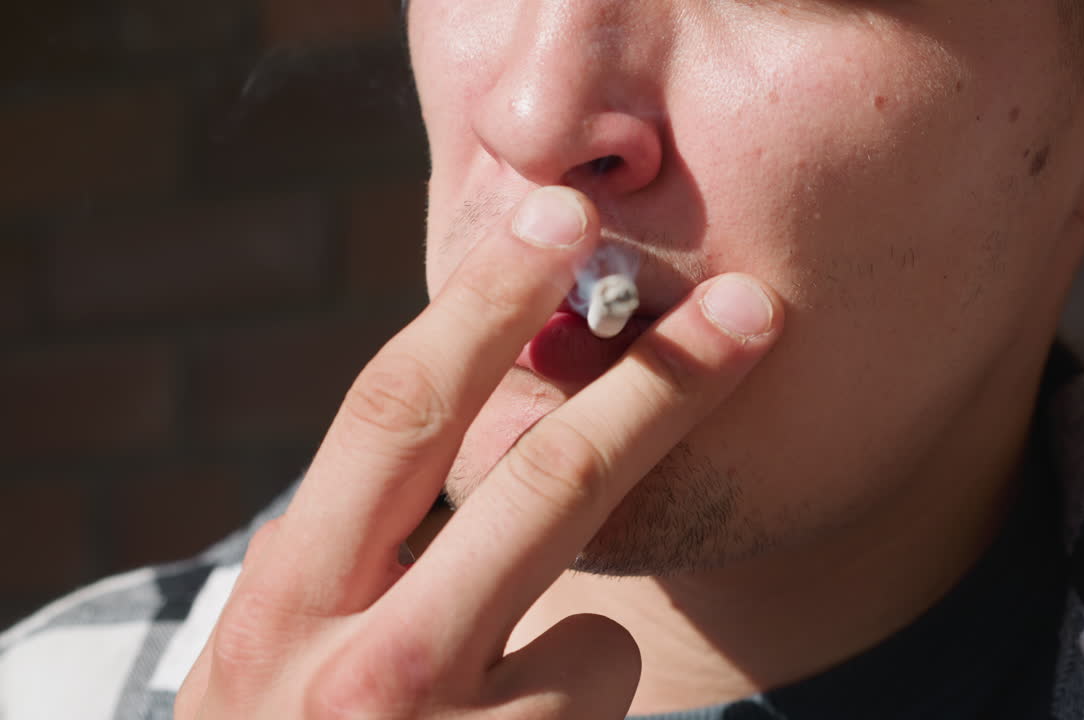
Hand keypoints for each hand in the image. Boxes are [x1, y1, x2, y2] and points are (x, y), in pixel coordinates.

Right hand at [174, 186, 783, 718]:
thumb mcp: (275, 646)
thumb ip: (351, 546)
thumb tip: (456, 427)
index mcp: (291, 595)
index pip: (398, 412)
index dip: (486, 300)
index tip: (561, 216)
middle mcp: (363, 665)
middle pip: (542, 484)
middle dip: (659, 386)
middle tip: (747, 310)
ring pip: (594, 634)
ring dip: (571, 655)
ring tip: (490, 709)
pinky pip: (596, 706)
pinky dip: (569, 712)